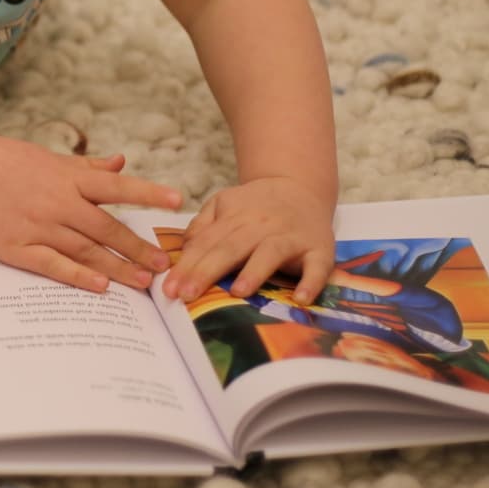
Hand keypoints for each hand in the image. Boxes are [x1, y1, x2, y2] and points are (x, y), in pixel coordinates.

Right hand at [0, 138, 182, 292]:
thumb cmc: (2, 161)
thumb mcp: (46, 157)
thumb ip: (85, 167)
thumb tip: (121, 164)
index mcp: (66, 177)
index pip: (116, 187)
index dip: (147, 193)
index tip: (177, 201)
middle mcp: (56, 203)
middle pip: (106, 229)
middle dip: (137, 247)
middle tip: (165, 265)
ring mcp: (37, 227)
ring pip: (85, 251)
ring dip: (117, 267)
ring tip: (142, 281)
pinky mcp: (17, 248)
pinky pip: (53, 265)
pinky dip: (78, 276)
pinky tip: (101, 285)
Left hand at [163, 175, 334, 303]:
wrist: (301, 188)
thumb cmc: (257, 205)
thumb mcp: (225, 204)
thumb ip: (203, 224)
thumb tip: (184, 248)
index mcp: (235, 217)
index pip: (206, 243)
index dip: (187, 265)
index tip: (168, 288)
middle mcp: (261, 226)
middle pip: (230, 248)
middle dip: (206, 272)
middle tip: (186, 295)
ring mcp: (291, 237)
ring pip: (270, 253)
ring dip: (254, 272)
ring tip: (237, 292)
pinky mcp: (320, 249)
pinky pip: (317, 267)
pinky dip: (311, 283)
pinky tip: (300, 299)